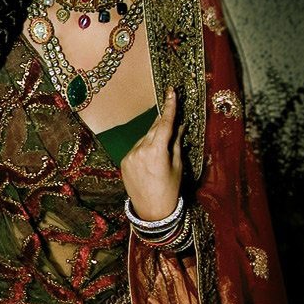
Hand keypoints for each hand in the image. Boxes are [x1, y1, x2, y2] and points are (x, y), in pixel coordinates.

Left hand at [120, 87, 185, 220]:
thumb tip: (179, 126)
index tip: (171, 92)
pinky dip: (145, 149)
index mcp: (157, 151)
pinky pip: (137, 149)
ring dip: (154, 139)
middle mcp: (140, 150)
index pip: (165, 123)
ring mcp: (130, 156)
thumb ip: (176, 143)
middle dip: (163, 123)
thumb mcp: (177, 166)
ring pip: (145, 139)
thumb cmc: (170, 190)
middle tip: (171, 115)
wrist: (152, 211)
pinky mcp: (124, 162)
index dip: (169, 106)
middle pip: (153, 129)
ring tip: (162, 153)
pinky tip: (151, 161)